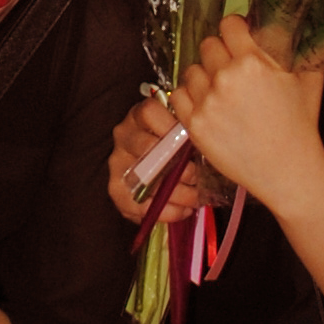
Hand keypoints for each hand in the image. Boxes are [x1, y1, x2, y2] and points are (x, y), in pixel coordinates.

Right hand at [107, 91, 213, 222]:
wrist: (155, 172)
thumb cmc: (177, 149)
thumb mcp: (182, 136)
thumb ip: (189, 136)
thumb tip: (208, 148)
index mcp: (139, 116)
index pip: (149, 112)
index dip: (171, 126)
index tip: (191, 140)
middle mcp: (124, 135)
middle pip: (146, 146)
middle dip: (177, 166)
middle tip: (197, 176)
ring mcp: (117, 162)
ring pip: (144, 178)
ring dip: (176, 193)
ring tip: (195, 198)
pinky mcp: (116, 189)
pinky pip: (139, 205)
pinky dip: (166, 211)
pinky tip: (184, 210)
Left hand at [171, 16, 323, 202]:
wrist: (287, 170)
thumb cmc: (301, 125)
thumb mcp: (308, 78)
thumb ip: (293, 48)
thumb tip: (284, 26)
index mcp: (253, 62)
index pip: (228, 25)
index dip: (235, 29)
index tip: (239, 38)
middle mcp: (226, 78)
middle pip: (208, 46)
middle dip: (220, 53)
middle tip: (232, 68)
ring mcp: (207, 102)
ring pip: (191, 70)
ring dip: (204, 76)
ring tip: (220, 90)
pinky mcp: (194, 124)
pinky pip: (178, 96)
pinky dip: (189, 97)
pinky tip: (207, 104)